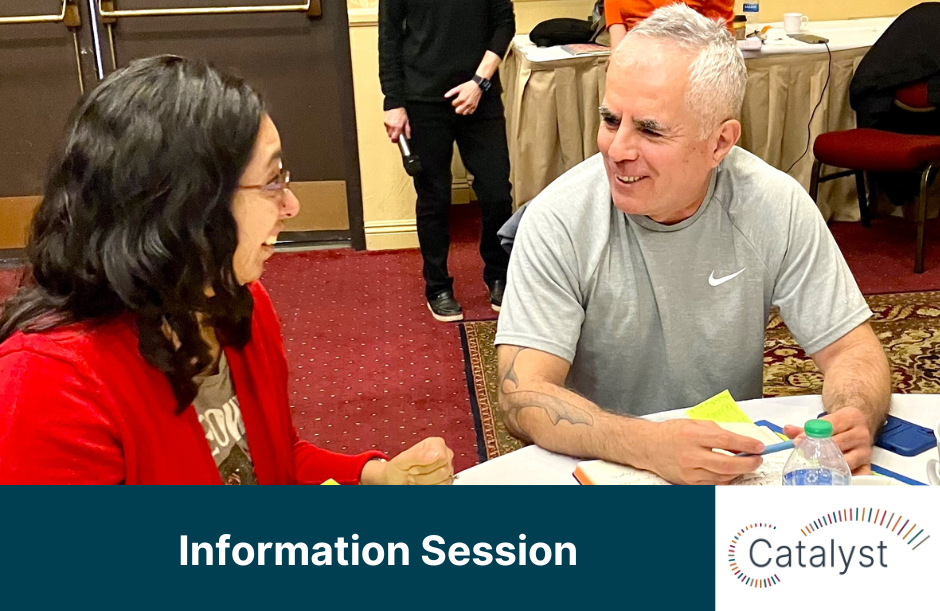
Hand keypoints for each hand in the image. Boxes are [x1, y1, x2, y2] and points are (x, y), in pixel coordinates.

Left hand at [361, 437, 454, 484]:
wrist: (394, 481)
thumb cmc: (398, 468)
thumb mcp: (401, 460)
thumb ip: (417, 455)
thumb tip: (436, 455)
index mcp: (436, 444)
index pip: (442, 457)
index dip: (426, 466)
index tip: (413, 467)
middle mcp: (444, 455)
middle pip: (443, 471)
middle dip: (423, 477)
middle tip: (411, 473)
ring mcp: (446, 469)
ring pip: (444, 482)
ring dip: (424, 484)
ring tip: (414, 479)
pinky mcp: (446, 481)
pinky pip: (443, 488)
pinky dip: (428, 489)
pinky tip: (420, 484)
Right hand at [384, 107, 409, 142]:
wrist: (395, 104)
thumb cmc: (401, 111)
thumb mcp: (407, 121)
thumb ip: (407, 130)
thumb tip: (408, 136)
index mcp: (397, 127)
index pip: (394, 139)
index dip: (395, 141)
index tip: (397, 140)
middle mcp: (391, 126)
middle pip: (390, 136)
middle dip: (393, 136)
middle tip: (397, 133)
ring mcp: (387, 124)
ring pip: (388, 132)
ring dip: (391, 131)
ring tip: (395, 127)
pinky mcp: (384, 121)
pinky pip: (386, 127)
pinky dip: (389, 127)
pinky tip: (392, 123)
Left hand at [445, 81, 482, 114]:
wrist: (478, 85)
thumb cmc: (468, 86)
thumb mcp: (459, 87)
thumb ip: (451, 92)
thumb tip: (445, 96)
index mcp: (461, 98)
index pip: (454, 104)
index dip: (453, 102)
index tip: (455, 100)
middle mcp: (466, 103)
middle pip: (458, 111)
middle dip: (456, 108)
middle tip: (458, 105)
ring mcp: (471, 105)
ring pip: (464, 113)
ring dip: (462, 111)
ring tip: (462, 107)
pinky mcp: (475, 106)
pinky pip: (470, 112)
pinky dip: (467, 112)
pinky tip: (466, 108)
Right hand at [646, 420, 764, 484]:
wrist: (649, 446)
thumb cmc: (672, 433)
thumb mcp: (695, 424)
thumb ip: (718, 432)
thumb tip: (740, 444)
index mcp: (692, 435)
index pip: (726, 441)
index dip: (746, 444)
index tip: (759, 447)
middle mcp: (690, 454)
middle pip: (727, 464)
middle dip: (748, 463)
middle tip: (757, 459)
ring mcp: (689, 471)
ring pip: (723, 476)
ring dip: (739, 472)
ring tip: (746, 464)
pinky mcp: (688, 482)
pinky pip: (714, 484)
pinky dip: (726, 479)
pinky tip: (731, 472)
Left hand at [783, 407, 872, 473]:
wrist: (861, 426)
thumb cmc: (840, 425)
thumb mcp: (826, 420)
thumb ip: (805, 428)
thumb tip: (787, 430)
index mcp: (851, 417)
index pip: (830, 425)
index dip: (812, 434)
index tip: (798, 441)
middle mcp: (861, 434)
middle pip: (837, 443)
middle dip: (818, 450)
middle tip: (804, 455)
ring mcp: (866, 451)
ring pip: (845, 460)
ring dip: (828, 464)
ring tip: (815, 466)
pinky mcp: (868, 465)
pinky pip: (857, 474)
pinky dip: (845, 477)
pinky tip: (832, 478)